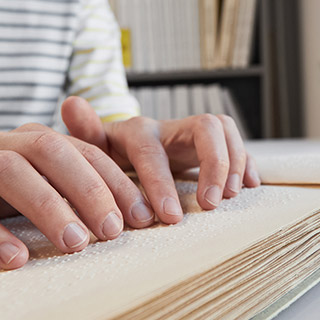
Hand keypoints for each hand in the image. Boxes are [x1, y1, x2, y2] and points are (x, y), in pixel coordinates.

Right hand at [0, 124, 154, 269]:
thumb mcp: (37, 188)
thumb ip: (75, 191)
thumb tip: (137, 217)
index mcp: (33, 140)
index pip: (82, 150)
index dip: (116, 180)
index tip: (142, 217)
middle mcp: (2, 144)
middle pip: (50, 150)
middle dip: (87, 189)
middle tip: (111, 231)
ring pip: (8, 172)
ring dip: (46, 207)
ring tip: (74, 244)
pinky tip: (15, 259)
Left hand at [61, 96, 260, 225]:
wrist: (120, 152)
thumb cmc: (105, 157)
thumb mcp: (91, 149)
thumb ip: (85, 132)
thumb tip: (70, 102)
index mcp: (138, 130)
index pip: (154, 150)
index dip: (162, 182)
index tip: (170, 216)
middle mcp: (170, 127)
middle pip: (205, 128)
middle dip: (213, 166)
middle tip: (211, 204)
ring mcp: (193, 135)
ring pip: (225, 130)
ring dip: (232, 162)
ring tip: (229, 196)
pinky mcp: (211, 147)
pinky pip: (236, 143)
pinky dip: (246, 162)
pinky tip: (249, 185)